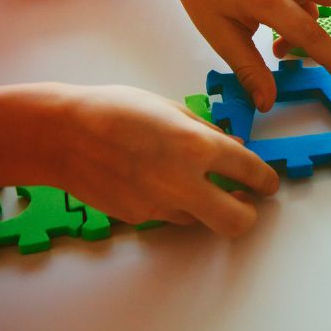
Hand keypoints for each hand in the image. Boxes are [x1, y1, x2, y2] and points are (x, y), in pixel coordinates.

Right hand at [30, 83, 278, 236]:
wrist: (61, 135)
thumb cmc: (115, 110)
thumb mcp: (171, 109)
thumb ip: (207, 132)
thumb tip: (235, 146)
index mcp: (197, 147)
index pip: (251, 172)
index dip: (267, 180)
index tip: (269, 182)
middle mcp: (183, 183)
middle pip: (238, 221)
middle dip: (249, 214)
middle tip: (247, 202)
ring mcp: (160, 206)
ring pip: (201, 220)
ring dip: (206, 207)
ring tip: (191, 182)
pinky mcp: (139, 219)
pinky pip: (169, 217)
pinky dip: (173, 205)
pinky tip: (155, 182)